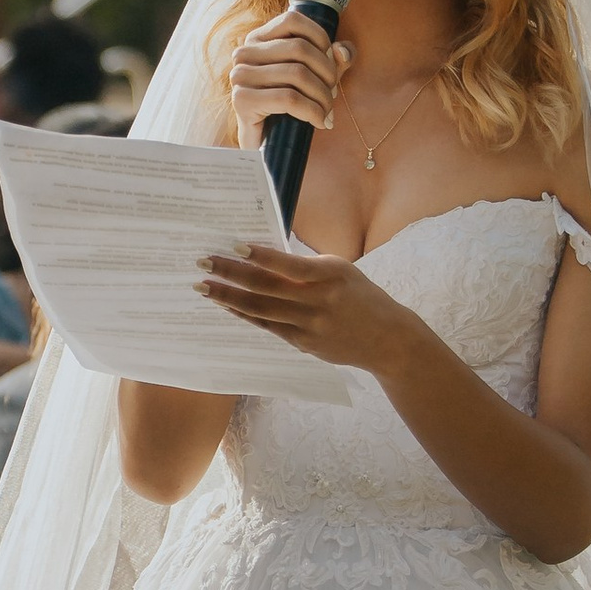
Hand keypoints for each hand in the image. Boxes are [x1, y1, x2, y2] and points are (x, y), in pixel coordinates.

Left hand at [195, 241, 415, 373]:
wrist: (387, 339)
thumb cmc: (361, 297)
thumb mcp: (341, 271)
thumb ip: (307, 267)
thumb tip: (264, 257)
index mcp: (331, 275)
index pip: (288, 265)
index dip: (259, 256)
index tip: (233, 245)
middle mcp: (319, 301)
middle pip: (266, 287)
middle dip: (230, 274)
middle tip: (203, 263)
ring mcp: (310, 325)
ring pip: (260, 309)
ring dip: (228, 298)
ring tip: (204, 287)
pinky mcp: (304, 344)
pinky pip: (267, 326)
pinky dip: (245, 314)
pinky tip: (227, 305)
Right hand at [227, 12, 353, 152]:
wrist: (268, 148)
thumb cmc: (292, 108)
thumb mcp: (317, 77)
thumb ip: (334, 59)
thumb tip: (343, 51)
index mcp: (259, 39)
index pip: (293, 20)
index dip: (321, 40)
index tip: (332, 65)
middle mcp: (244, 53)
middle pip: (299, 48)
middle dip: (327, 73)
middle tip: (332, 96)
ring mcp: (240, 76)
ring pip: (297, 73)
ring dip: (322, 96)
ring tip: (327, 112)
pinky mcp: (242, 100)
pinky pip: (289, 98)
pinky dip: (312, 111)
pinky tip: (320, 122)